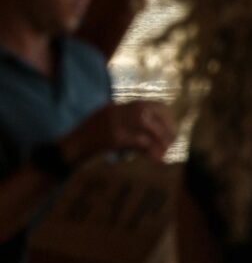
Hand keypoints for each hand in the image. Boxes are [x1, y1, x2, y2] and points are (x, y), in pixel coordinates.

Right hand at [61, 101, 175, 163]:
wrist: (66, 151)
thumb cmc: (88, 143)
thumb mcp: (108, 128)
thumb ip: (128, 125)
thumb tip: (154, 134)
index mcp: (115, 107)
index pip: (148, 104)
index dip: (164, 116)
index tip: (171, 128)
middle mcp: (115, 111)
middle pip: (149, 112)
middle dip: (165, 126)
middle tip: (172, 140)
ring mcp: (113, 123)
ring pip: (146, 124)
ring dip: (159, 138)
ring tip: (164, 152)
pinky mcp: (112, 138)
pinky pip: (139, 140)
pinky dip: (150, 150)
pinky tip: (154, 158)